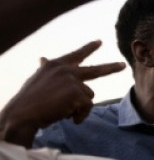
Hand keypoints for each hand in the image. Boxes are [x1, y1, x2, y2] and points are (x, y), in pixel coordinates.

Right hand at [1, 41, 125, 139]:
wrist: (23, 113)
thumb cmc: (29, 99)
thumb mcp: (38, 79)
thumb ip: (46, 69)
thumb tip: (43, 58)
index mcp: (55, 65)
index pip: (75, 55)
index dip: (88, 48)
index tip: (100, 42)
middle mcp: (65, 69)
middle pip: (95, 70)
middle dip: (111, 68)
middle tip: (123, 65)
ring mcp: (72, 79)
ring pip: (89, 96)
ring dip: (80, 107)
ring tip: (62, 111)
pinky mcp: (77, 92)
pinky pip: (88, 106)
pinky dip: (80, 115)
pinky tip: (68, 117)